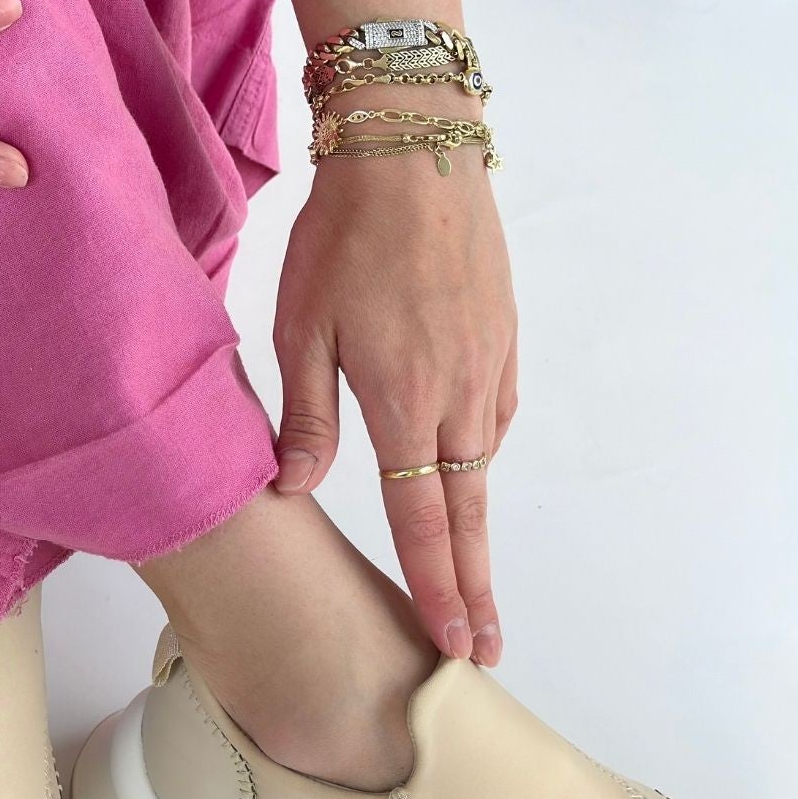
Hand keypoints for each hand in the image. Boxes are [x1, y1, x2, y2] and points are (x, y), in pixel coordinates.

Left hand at [272, 149, 517, 664]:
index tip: (453, 643)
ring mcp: (489, 366)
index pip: (424, 518)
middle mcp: (459, 394)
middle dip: (475, 587)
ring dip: (476, 526)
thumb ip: (307, 414)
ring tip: (471, 575)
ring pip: (481, 465)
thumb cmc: (346, 234)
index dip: (437, 586)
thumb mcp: (303, 324)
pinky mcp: (502, 338)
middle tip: (487, 648)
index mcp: (405, 400)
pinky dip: (480, 457)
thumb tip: (295, 488)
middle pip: (468, 513)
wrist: (415, 150)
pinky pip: (494, 416)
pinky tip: (468, 467)